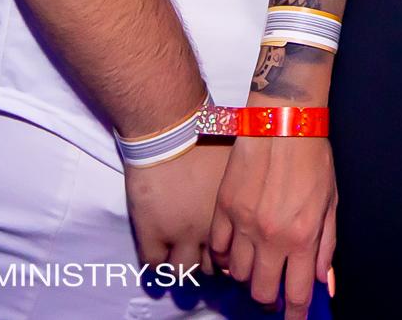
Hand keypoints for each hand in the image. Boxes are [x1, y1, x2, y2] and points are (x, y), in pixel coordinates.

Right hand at [126, 141, 230, 273]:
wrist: (169, 130)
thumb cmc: (205, 135)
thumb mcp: (236, 162)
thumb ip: (241, 186)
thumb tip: (249, 195)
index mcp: (232, 215)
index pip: (235, 252)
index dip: (227, 253)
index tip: (221, 250)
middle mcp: (210, 230)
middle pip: (211, 267)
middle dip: (205, 262)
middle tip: (198, 252)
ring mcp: (180, 234)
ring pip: (183, 271)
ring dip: (180, 265)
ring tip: (175, 255)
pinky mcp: (152, 233)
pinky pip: (154, 265)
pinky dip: (155, 263)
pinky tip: (156, 253)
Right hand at [211, 136, 336, 319]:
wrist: (282, 120)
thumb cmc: (312, 157)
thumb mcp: (331, 203)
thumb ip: (326, 246)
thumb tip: (324, 280)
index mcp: (301, 236)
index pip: (297, 293)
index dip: (296, 314)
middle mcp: (270, 236)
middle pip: (262, 292)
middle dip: (270, 300)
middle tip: (275, 293)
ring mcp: (243, 224)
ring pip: (238, 274)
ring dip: (249, 276)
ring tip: (259, 264)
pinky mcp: (223, 209)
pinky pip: (218, 249)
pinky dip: (227, 256)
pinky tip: (237, 248)